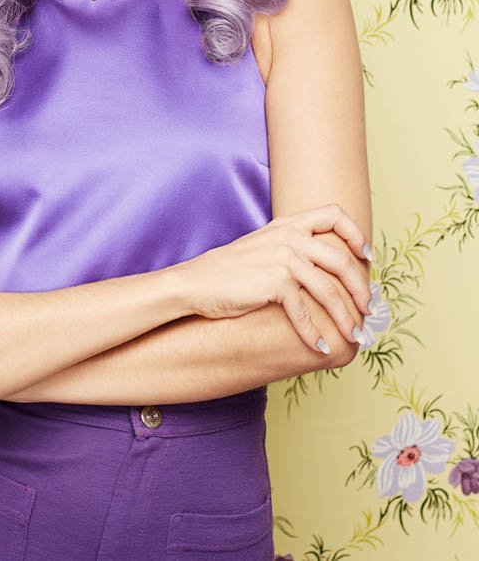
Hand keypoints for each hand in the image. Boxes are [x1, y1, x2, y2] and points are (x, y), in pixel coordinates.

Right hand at [176, 202, 371, 354]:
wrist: (194, 283)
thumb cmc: (228, 271)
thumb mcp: (263, 248)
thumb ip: (292, 248)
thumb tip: (326, 271)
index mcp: (288, 224)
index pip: (334, 214)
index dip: (355, 233)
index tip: (366, 256)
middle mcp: (288, 236)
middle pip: (341, 259)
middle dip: (361, 288)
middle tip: (368, 310)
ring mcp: (281, 257)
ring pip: (328, 290)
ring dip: (344, 317)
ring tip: (353, 336)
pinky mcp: (272, 282)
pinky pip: (304, 311)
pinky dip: (314, 333)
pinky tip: (319, 347)